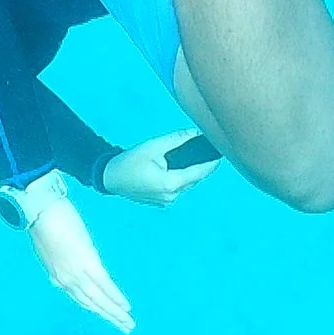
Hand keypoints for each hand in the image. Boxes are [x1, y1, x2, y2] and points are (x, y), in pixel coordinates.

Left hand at [28, 195, 134, 332]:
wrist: (40, 210)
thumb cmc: (43, 221)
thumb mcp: (48, 247)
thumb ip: (57, 260)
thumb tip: (63, 266)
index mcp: (56, 276)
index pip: (78, 298)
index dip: (95, 308)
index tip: (106, 315)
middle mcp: (66, 280)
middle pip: (91, 304)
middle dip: (108, 317)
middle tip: (125, 328)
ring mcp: (77, 273)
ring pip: (99, 300)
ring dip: (115, 313)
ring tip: (128, 324)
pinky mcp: (88, 264)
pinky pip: (105, 286)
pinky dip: (116, 298)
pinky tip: (126, 307)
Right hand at [100, 129, 221, 207]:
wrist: (110, 178)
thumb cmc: (129, 160)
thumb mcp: (153, 146)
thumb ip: (177, 139)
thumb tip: (196, 132)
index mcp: (170, 184)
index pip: (199, 173)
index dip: (213, 163)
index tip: (223, 153)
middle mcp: (171, 196)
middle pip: (195, 179)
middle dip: (203, 166)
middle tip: (213, 151)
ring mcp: (167, 201)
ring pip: (187, 185)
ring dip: (193, 173)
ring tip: (201, 158)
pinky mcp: (162, 202)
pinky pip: (178, 189)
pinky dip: (182, 178)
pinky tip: (182, 167)